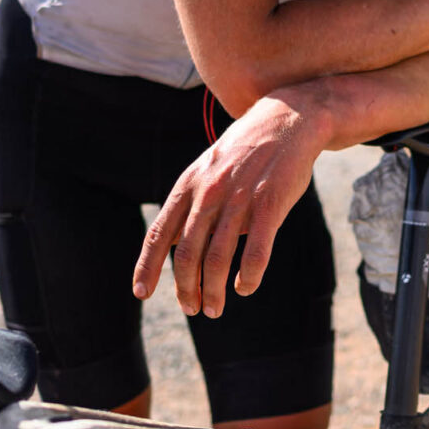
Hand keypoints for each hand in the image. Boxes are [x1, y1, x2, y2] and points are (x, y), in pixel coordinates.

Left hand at [133, 93, 330, 318]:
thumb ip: (190, 205)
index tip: (141, 293)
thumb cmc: (245, 152)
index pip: (159, 234)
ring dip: (214, 291)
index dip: (147, 267)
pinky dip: (248, 276)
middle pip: (187, 253)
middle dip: (186, 288)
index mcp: (189, 185)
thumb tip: (169, 246)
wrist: (287, 119)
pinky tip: (245, 288)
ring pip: (218, 259)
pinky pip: (256, 251)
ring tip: (214, 309)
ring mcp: (240, 199)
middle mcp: (209, 193)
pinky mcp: (270, 204)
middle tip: (193, 308)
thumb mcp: (207, 169)